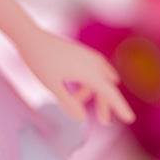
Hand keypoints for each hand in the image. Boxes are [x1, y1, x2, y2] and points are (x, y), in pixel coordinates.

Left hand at [18, 30, 134, 125]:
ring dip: (93, 92)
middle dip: (105, 104)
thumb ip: (68, 102)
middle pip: (106, 88)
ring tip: (76, 102)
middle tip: (104, 122)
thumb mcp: (52, 85)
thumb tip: (81, 117)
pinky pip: (93, 71)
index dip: (120, 106)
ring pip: (100, 79)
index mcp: (89, 71)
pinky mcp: (82, 53)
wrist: (30, 37)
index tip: (129, 118)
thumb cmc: (40, 61)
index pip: (110, 93)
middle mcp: (93, 63)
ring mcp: (88, 56)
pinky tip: (78, 91)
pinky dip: (89, 83)